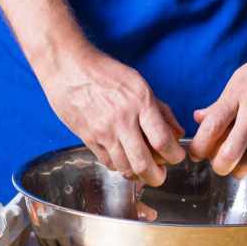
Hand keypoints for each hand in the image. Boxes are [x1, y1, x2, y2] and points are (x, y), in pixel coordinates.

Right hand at [36, 43, 184, 184]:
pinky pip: (107, 162)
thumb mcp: (139, 84)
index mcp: (140, 102)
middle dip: (157, 176)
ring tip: (142, 172)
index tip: (177, 157)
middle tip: (160, 176)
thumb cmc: (105, 72)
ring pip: (124, 167)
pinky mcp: (88, 138)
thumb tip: (176, 132)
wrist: (69, 69)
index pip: (163, 140)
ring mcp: (103, 132)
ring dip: (137, 175)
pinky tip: (123, 162)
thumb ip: (160, 110)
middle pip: (143, 162)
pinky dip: (119, 167)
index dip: (174, 155)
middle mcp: (122, 120)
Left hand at [188, 41, 246, 176]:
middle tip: (218, 165)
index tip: (197, 153)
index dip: (199, 147)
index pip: (211, 128)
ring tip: (237, 166)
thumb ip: (221, 102)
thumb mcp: (243, 77)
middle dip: (219, 166)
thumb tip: (199, 118)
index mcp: (239, 96)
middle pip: (229, 153)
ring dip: (239, 170)